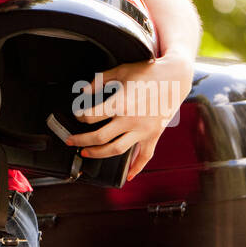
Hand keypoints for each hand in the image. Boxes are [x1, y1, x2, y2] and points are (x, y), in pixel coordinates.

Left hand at [63, 54, 193, 181]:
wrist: (174, 78)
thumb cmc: (147, 72)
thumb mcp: (120, 71)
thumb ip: (99, 81)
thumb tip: (82, 90)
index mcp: (120, 103)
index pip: (91, 116)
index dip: (79, 116)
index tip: (76, 115)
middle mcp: (131, 120)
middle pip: (99, 137)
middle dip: (81, 140)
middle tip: (71, 141)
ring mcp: (143, 130)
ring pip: (116, 150)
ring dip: (98, 154)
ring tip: (86, 153)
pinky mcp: (153, 135)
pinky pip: (145, 156)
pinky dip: (136, 168)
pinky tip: (127, 175)